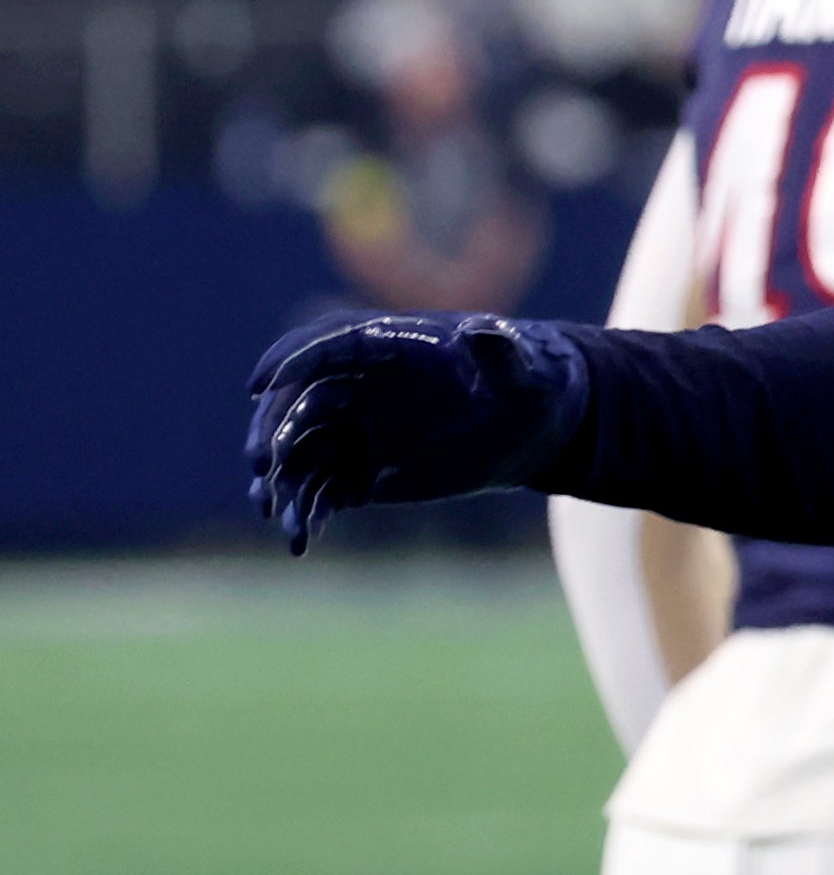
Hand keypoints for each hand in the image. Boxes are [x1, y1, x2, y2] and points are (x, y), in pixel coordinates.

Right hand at [246, 312, 591, 552]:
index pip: (325, 345)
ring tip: (280, 517)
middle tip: (263, 464)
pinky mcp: (360, 470)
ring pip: (301, 452)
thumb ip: (506, 356)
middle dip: (274, 431)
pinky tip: (300, 542)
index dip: (290, 361)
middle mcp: (358, 385)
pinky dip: (307, 513)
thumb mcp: (527, 374)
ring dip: (283, 483)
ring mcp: (354, 429)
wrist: (533, 430)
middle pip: (297, 402)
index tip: (258, 384)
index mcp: (387, 345)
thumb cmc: (532, 384)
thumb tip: (487, 332)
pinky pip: (321, 489)